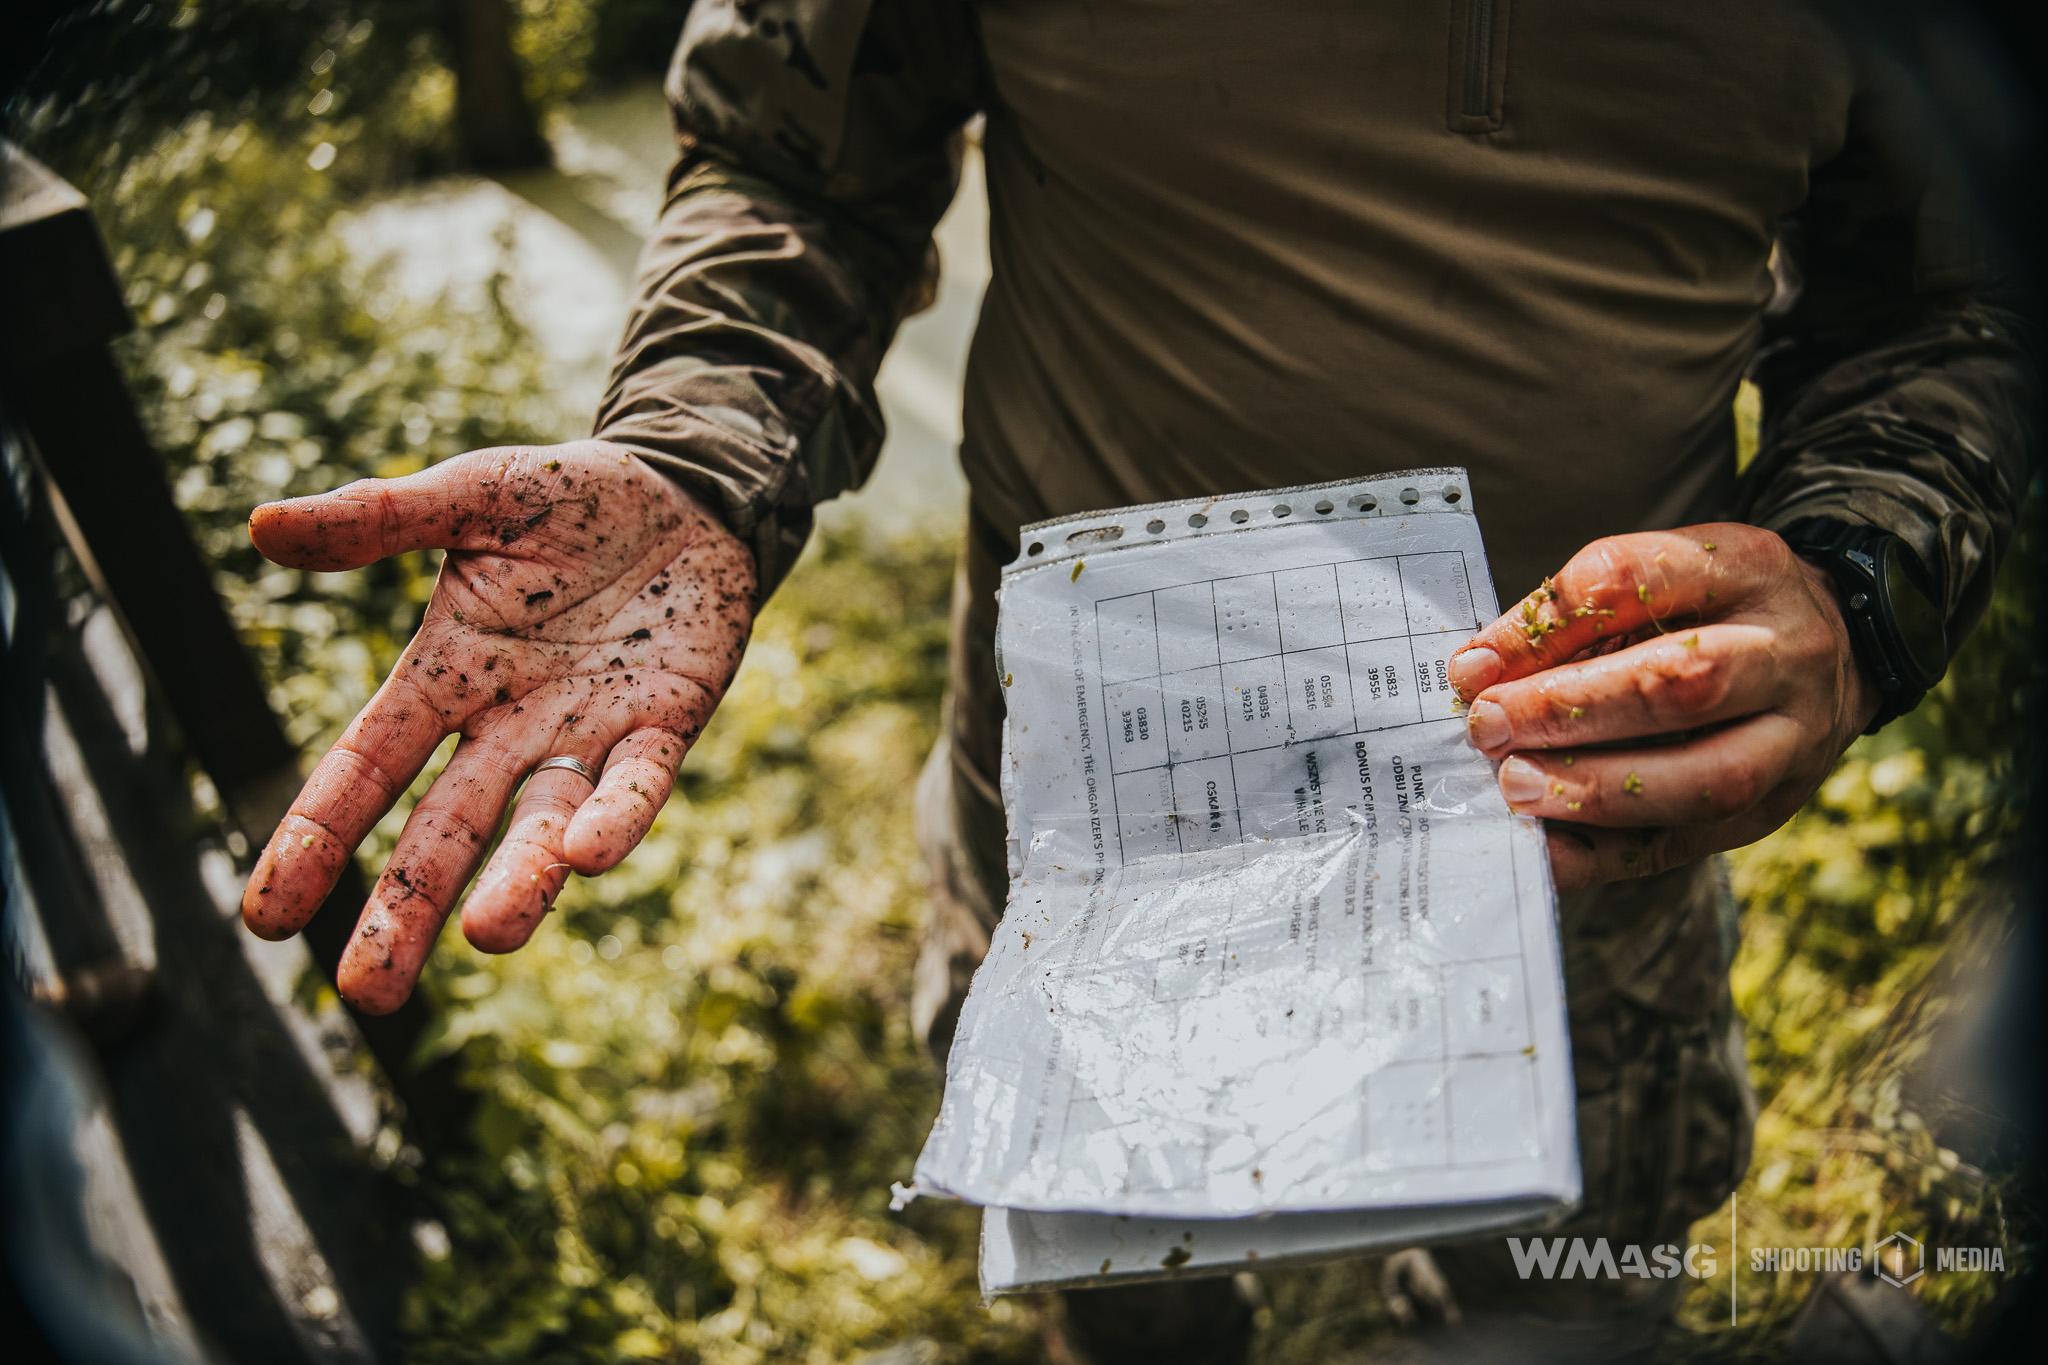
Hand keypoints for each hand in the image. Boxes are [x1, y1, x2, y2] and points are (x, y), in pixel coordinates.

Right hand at [240, 441, 755, 1011]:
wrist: (684, 492)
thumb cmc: (567, 499)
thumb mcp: (471, 495)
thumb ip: (380, 518)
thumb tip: (261, 529)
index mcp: (446, 674)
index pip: (368, 766)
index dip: (317, 836)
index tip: (267, 917)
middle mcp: (510, 723)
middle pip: (445, 830)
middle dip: (407, 909)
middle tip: (368, 994)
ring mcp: (588, 731)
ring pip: (542, 826)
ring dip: (520, 881)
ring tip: (488, 936)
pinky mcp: (666, 721)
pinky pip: (638, 780)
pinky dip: (617, 815)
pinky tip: (589, 854)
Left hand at [1449, 523, 1877, 890]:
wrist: (1838, 653)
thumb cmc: (1713, 612)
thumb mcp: (1661, 580)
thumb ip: (1576, 617)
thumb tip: (1477, 673)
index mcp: (1745, 570)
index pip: (1637, 581)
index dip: (1545, 627)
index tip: (1473, 666)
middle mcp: (1784, 654)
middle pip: (1683, 684)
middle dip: (1570, 710)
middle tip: (1488, 728)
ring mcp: (1795, 740)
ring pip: (1707, 778)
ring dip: (1596, 790)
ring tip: (1515, 788)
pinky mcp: (1775, 811)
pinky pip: (1689, 845)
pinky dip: (1605, 853)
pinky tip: (1542, 849)